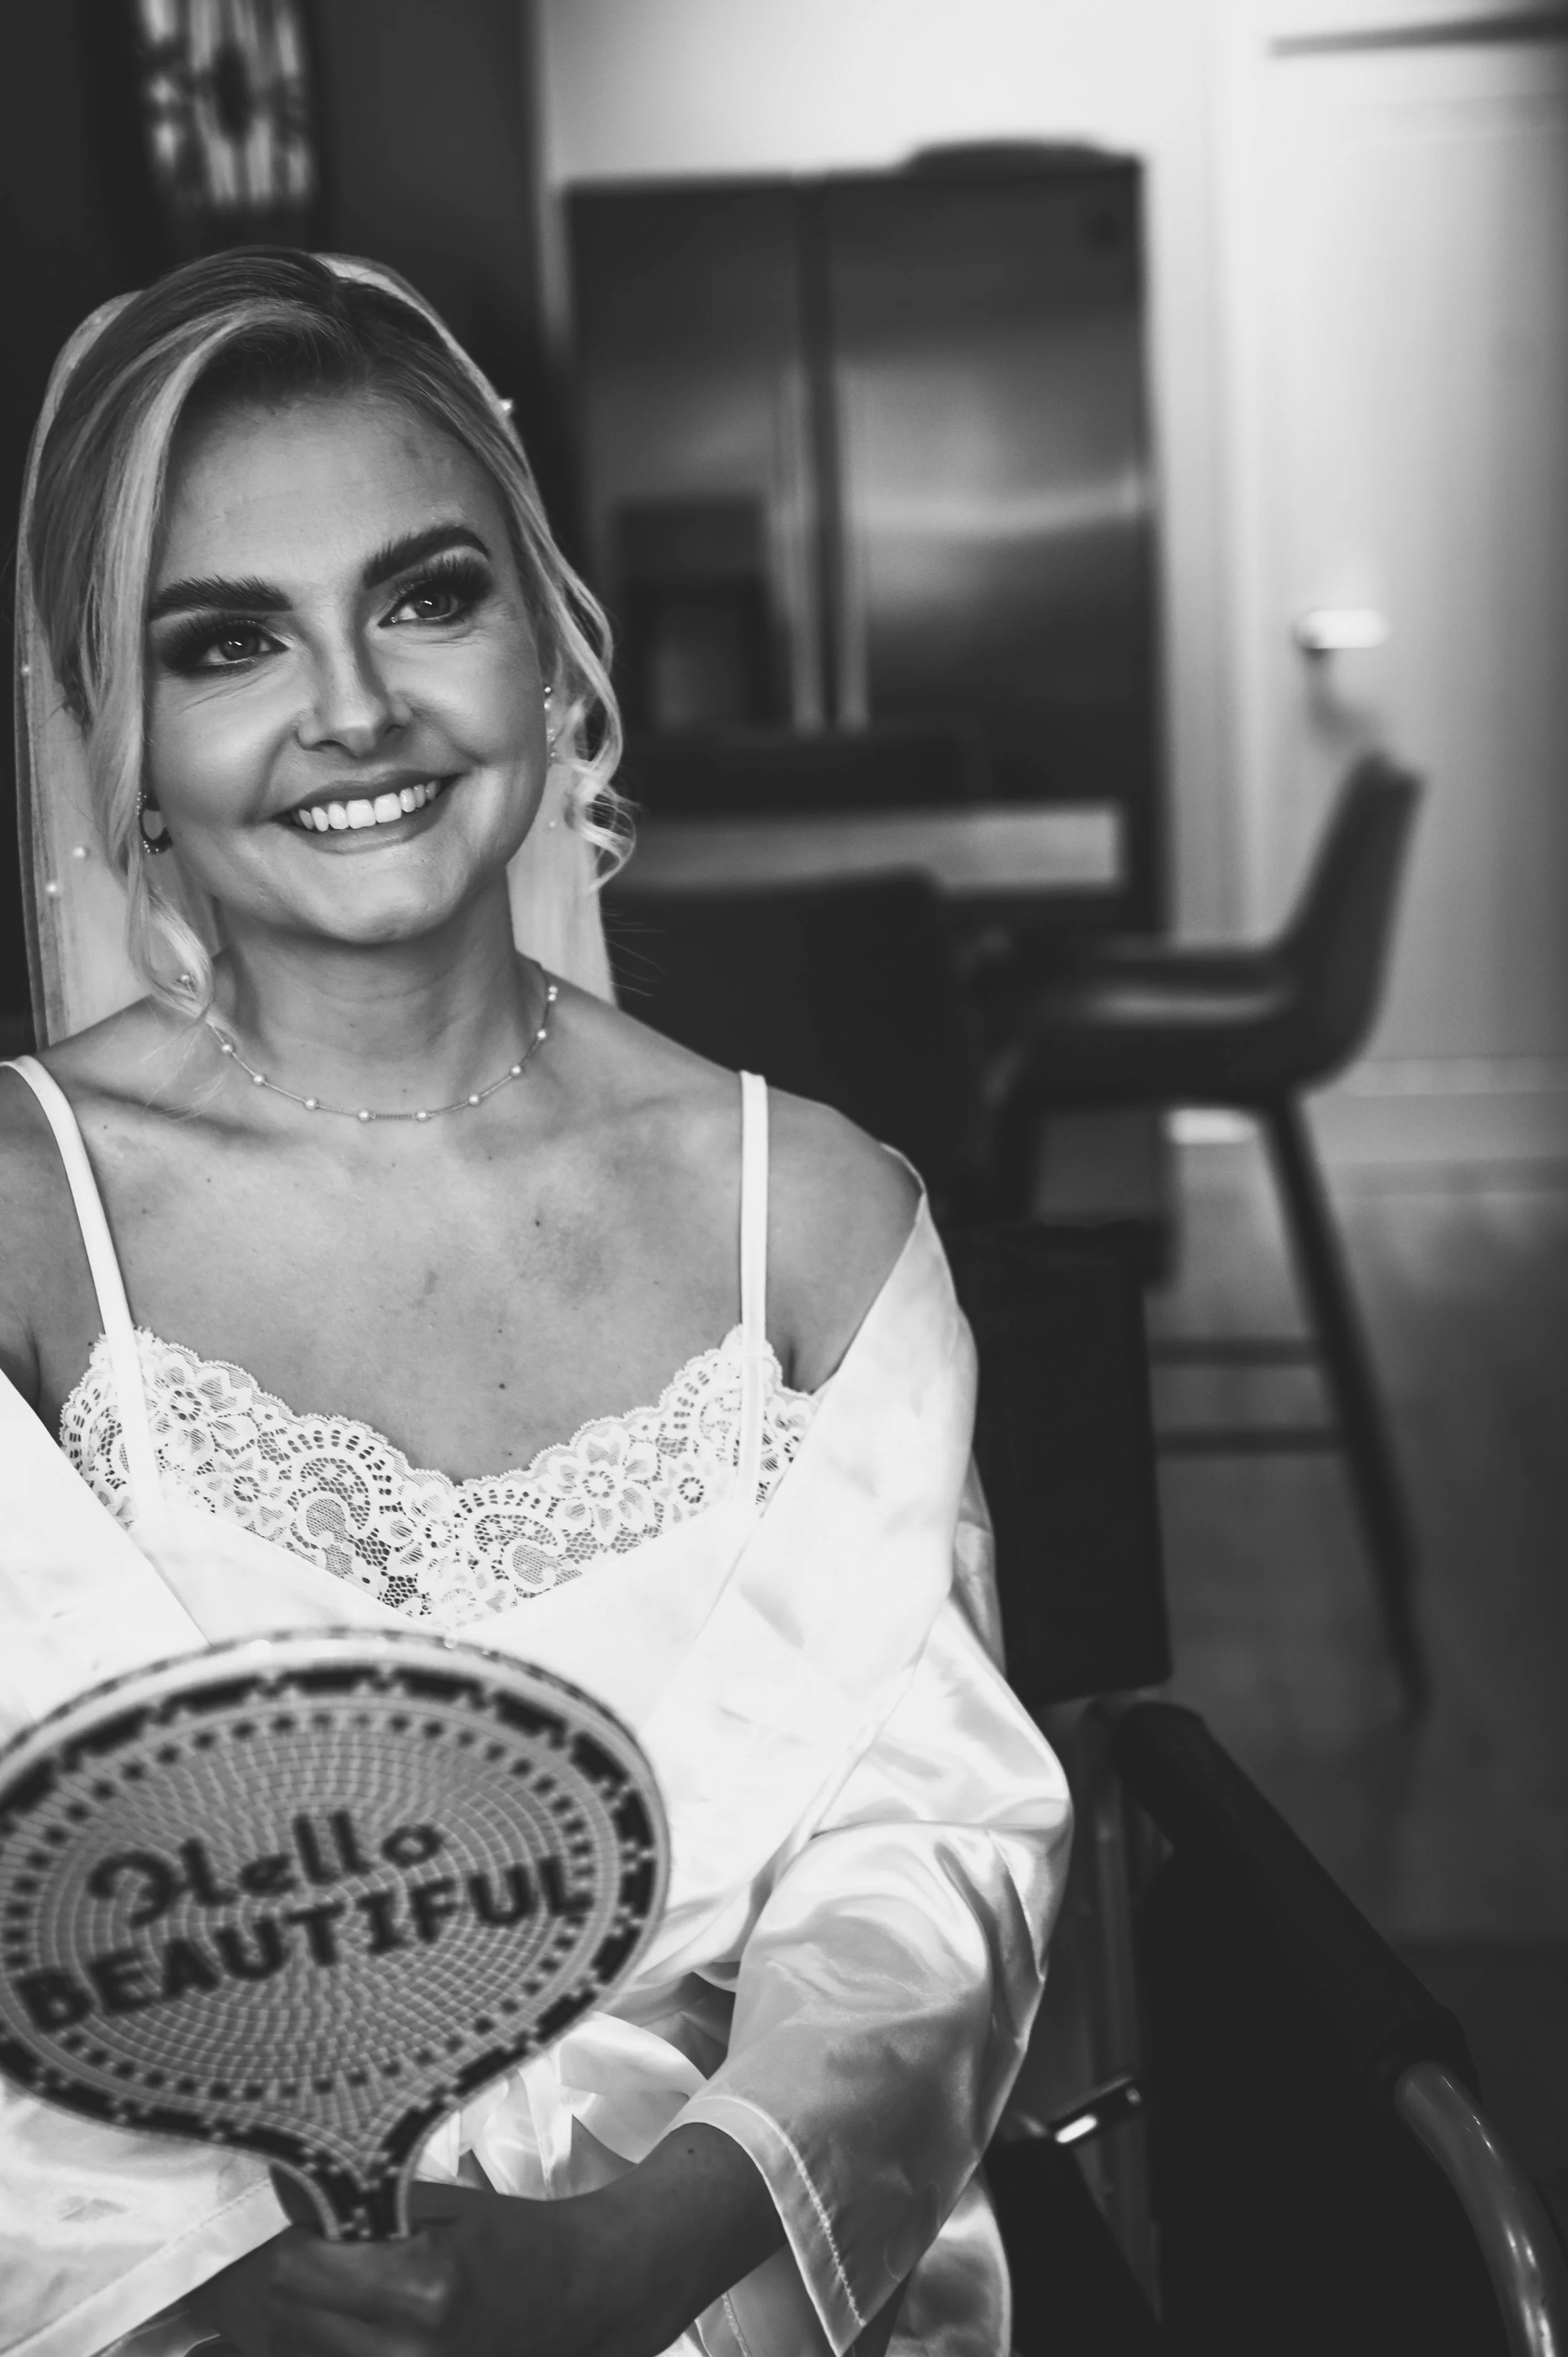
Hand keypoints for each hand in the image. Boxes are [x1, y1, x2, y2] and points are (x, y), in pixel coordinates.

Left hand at [268, 2182, 594, 2356]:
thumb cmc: (510, 2239)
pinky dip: (327, 2347)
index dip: (300, 2240)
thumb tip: (292, 2190)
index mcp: (421, 2289)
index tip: (322, 2224)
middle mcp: (405, 2355)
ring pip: (297, 2351)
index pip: (295, 2271)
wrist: (573, 2297)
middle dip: (299, 2279)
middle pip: (286, 2319)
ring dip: (307, 2319)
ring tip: (350, 2292)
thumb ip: (367, 2204)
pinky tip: (363, 2324)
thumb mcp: (445, 2205)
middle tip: (332, 2255)